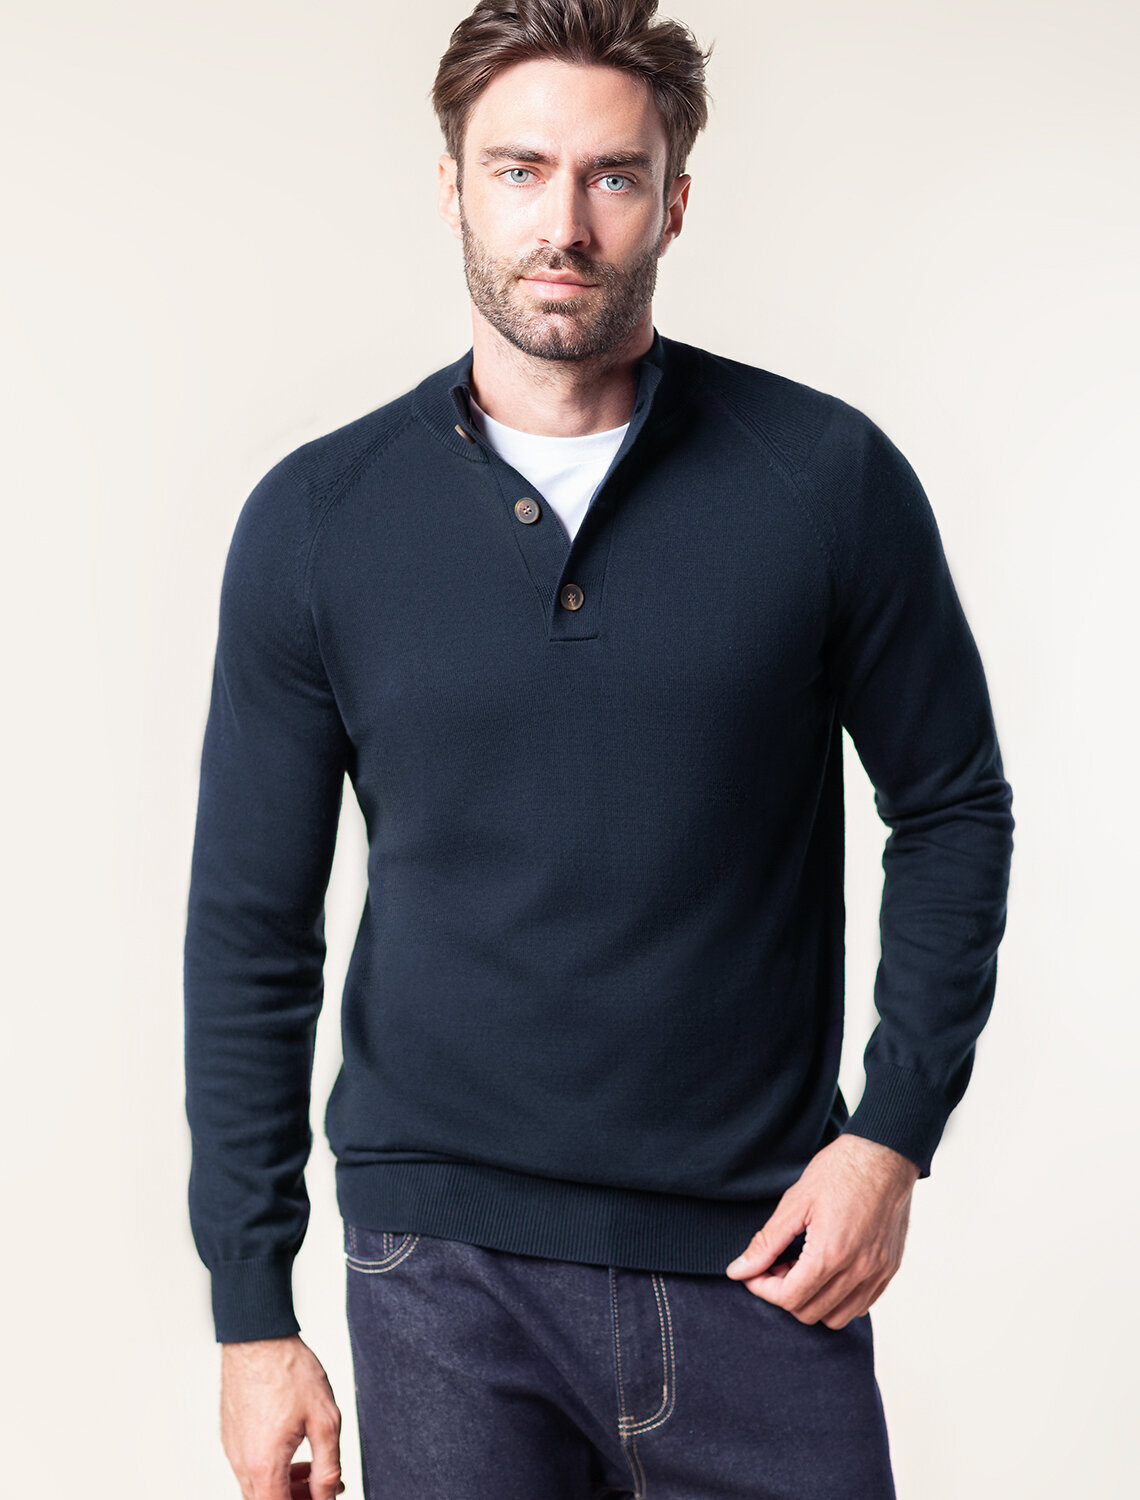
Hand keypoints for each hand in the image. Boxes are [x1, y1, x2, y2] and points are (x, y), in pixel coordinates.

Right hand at [220, 1334, 344, 1499]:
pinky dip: (271, 1469)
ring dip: (284, 1487)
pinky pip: (250, 1468)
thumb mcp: (324, 1419)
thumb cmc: (289, 1371)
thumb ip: (328, 1466)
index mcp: (265, 1466)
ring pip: (257, 1488)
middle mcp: (243, 1464)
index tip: (324, 1496)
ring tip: (312, 1469)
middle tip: (324, 1487)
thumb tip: (327, 1496)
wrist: (258, 1338)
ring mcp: (233, 1450)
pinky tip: (291, 1449)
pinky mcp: (231, 1437)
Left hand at [724, 1133, 919, 1328]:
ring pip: (837, 1317)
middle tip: (776, 1265)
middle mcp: (858, 1271)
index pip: (789, 1298)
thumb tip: (738, 1271)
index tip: (754, 1272)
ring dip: (812, 1300)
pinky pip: (861, 1305)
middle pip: (810, 1312)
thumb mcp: (795, 1202)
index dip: (762, 1289)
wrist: (885, 1154)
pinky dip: (839, 1299)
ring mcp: (877, 1273)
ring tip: (802, 1268)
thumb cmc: (839, 1171)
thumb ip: (766, 1242)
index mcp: (830, 1254)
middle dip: (784, 1294)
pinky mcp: (889, 1270)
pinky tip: (826, 1270)